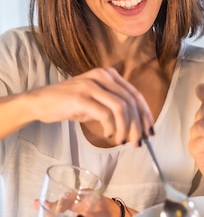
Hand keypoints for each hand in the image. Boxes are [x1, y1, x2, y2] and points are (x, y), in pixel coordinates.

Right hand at [25, 67, 153, 145]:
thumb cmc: (70, 103)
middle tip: (138, 142)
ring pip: (121, 108)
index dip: (145, 114)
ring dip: (125, 128)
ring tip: (122, 141)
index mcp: (109, 74)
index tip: (149, 131)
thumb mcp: (96, 99)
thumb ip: (115, 106)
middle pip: (131, 102)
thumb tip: (136, 126)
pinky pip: (105, 114)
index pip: (135, 95)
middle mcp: (102, 76)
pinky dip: (110, 128)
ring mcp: (91, 85)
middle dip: (138, 125)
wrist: (41, 101)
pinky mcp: (81, 97)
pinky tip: (107, 134)